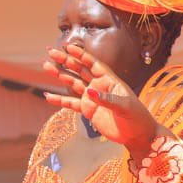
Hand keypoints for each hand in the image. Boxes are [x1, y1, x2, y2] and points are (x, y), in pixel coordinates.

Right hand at [43, 45, 162, 157]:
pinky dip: (59, 100)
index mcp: (110, 80)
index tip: (68, 46)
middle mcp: (99, 86)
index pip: (93, 64)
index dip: (81, 55)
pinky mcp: (88, 110)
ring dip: (60, 75)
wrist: (137, 135)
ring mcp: (92, 98)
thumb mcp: (125, 107)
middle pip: (79, 70)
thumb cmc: (136, 118)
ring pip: (73, 83)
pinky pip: (71, 103)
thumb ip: (107, 99)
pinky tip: (48, 96)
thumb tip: (89, 92)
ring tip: (46, 66)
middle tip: (50, 52)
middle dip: (65, 60)